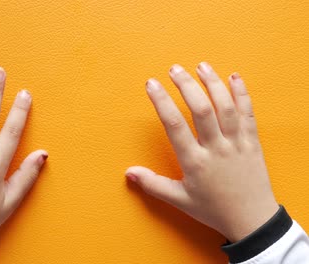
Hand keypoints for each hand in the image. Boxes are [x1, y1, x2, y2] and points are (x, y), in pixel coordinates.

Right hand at [126, 62, 278, 241]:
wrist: (252, 220)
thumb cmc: (214, 209)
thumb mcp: (180, 200)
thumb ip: (153, 184)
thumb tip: (128, 172)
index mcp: (195, 162)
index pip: (174, 125)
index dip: (161, 101)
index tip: (151, 84)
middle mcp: (216, 149)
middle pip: (201, 109)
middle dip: (186, 85)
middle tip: (174, 69)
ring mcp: (236, 144)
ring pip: (225, 107)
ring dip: (213, 83)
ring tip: (201, 66)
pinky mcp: (252, 142)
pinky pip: (248, 114)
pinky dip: (242, 93)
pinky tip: (235, 77)